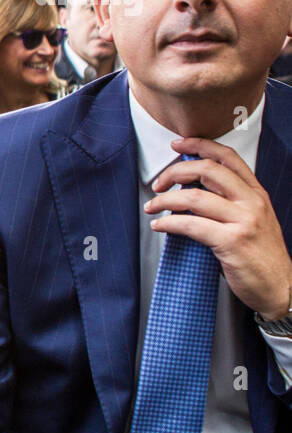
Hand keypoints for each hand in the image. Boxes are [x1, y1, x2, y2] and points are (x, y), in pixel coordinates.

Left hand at [145, 136, 291, 320]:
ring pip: (194, 197)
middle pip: (208, 170)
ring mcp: (244, 221)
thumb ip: (229, 203)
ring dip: (164, 200)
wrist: (280, 288)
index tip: (178, 144)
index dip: (200, 146)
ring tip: (152, 207)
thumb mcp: (251, 220)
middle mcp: (252, 202)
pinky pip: (191, 225)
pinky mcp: (232, 242)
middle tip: (157, 183)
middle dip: (174, 172)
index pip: (228, 158)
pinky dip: (169, 222)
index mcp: (256, 194)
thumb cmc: (260, 256)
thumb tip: (189, 190)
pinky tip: (160, 225)